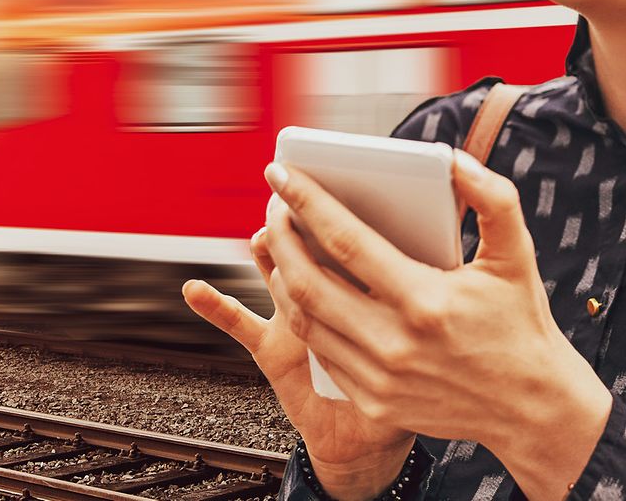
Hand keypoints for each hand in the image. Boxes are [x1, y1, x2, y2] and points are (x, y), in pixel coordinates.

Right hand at [182, 227, 413, 496]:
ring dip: (268, 254)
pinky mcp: (273, 350)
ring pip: (280, 278)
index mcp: (371, 287)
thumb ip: (429, 286)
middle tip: (294, 202)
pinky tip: (196, 290)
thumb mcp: (423, 327)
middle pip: (311, 252)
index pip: (352, 240)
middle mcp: (330, 297)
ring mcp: (297, 321)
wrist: (383, 437)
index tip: (341, 188)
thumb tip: (413, 241)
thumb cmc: (418, 379)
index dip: (344, 215)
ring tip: (265, 232)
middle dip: (300, 226)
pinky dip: (218, 309)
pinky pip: (243, 327)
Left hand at [254, 148, 608, 466]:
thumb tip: (455, 161)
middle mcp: (395, 344)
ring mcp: (380, 379)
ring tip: (282, 242)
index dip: (308, 203)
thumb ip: (493, 199)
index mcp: (425, 301)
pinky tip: (304, 289)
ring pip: (307, 321)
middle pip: (309, 283)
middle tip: (274, 205)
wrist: (531, 407)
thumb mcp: (516, 254)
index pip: (347, 242)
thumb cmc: (520, 323)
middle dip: (281, 237)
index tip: (283, 174)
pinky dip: (306, 317)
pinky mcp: (374, 403)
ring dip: (283, 278)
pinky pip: (323, 354)